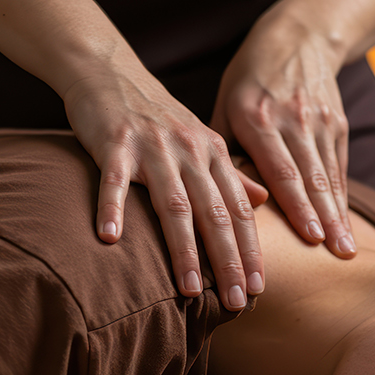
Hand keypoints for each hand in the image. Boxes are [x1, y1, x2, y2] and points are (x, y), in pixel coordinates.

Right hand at [63, 70, 271, 310]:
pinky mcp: (114, 144)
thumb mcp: (200, 140)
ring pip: (173, 205)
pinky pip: (113, 181)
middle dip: (229, 260)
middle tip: (239, 301)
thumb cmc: (156, 116)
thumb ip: (231, 172)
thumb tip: (264, 200)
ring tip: (191, 289)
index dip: (251, 250)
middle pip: (214, 214)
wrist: (111, 73)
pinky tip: (110, 240)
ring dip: (184, 249)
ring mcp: (152, 148)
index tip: (260, 288)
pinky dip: (111, 208)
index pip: (239, 210)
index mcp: (213, 154)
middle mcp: (189, 151)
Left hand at [211, 21, 356, 258]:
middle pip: (311, 178)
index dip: (297, 206)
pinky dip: (341, 197)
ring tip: (346, 250)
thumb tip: (216, 204)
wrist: (298, 38)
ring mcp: (320, 121)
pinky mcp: (337, 123)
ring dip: (338, 215)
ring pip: (330, 175)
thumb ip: (224, 152)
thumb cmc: (249, 81)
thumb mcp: (226, 106)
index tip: (308, 239)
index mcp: (257, 117)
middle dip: (322, 220)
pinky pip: (339, 167)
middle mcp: (293, 119)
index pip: (280, 170)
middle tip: (335, 257)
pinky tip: (343, 225)